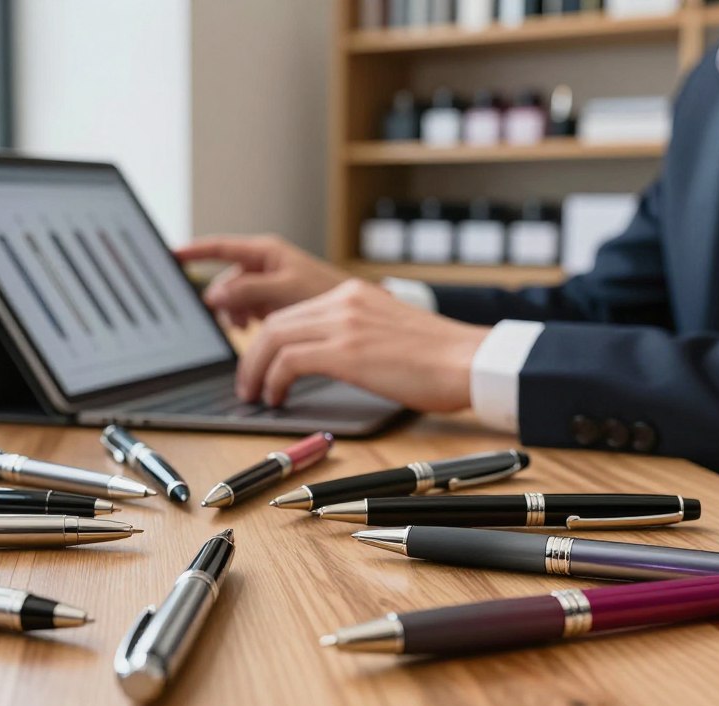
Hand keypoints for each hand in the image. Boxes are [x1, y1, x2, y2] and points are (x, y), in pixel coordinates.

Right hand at [175, 235, 348, 326]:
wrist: (354, 317)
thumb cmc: (327, 294)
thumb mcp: (284, 290)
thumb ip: (249, 289)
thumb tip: (215, 294)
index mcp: (264, 252)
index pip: (219, 247)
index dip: (194, 251)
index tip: (171, 255)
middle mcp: (263, 264)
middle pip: (226, 281)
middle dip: (226, 302)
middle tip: (236, 321)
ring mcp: (267, 283)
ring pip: (235, 299)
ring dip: (237, 314)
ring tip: (249, 327)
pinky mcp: (273, 301)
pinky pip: (248, 310)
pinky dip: (248, 320)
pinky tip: (255, 329)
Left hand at [237, 279, 489, 411]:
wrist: (471, 361)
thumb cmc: (440, 360)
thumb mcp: (387, 334)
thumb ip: (355, 337)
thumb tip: (325, 361)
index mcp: (353, 295)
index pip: (293, 311)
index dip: (267, 340)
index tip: (260, 363)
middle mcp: (344, 301)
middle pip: (276, 322)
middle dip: (252, 356)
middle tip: (247, 384)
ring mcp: (344, 322)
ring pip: (274, 337)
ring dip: (255, 369)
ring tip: (254, 394)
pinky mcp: (346, 350)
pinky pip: (288, 360)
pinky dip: (273, 380)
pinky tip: (276, 398)